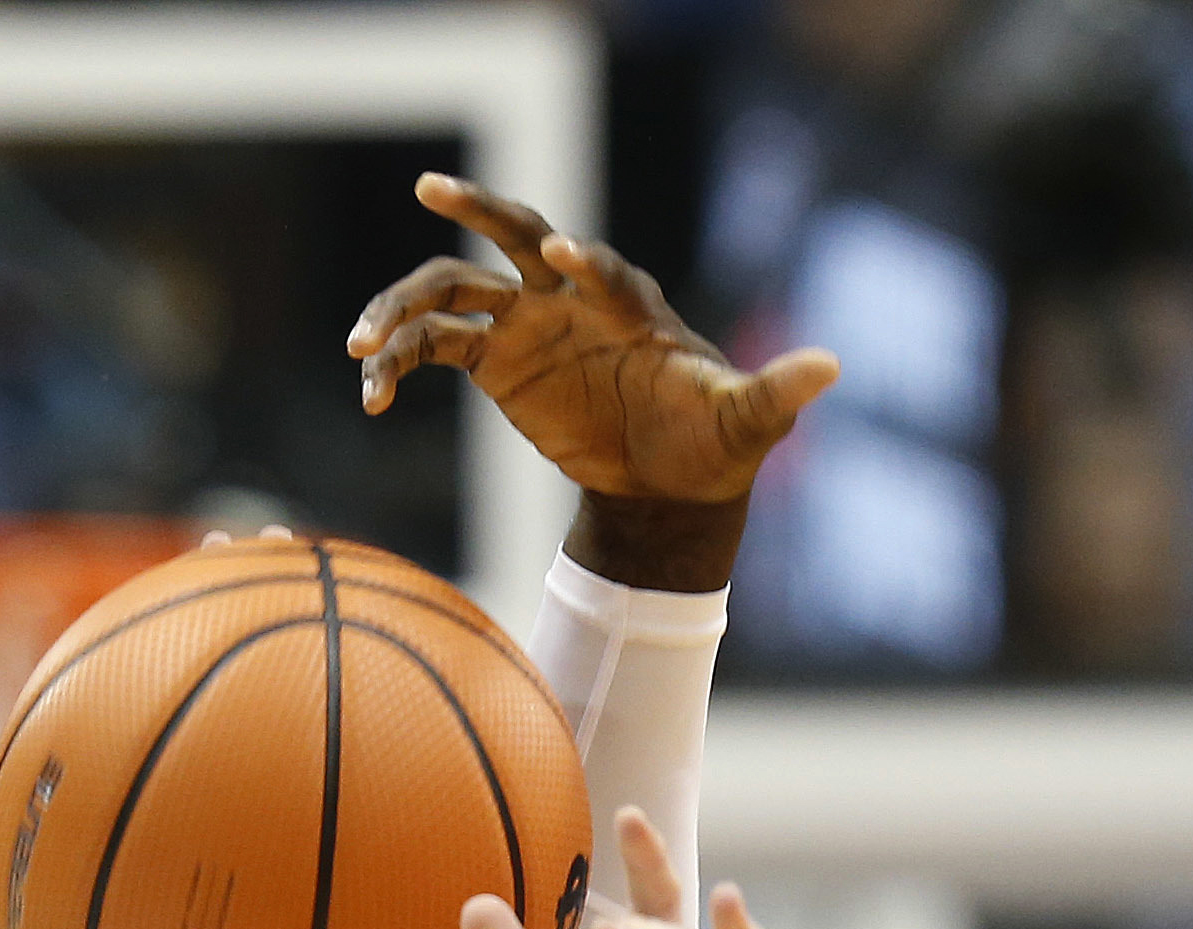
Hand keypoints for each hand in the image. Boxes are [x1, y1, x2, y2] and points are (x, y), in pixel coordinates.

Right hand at [351, 177, 836, 503]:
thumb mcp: (749, 419)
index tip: (561, 256)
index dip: (585, 261)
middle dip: (478, 209)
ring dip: (401, 309)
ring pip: (450, 290)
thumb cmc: (715, 438)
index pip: (602, 270)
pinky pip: (430, 350)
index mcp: (630, 305)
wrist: (669, 478)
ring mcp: (524, 327)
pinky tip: (371, 399)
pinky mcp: (494, 364)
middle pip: (514, 235)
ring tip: (360, 347)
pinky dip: (397, 366)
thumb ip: (776, 390)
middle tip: (432, 186)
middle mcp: (569, 300)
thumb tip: (833, 366)